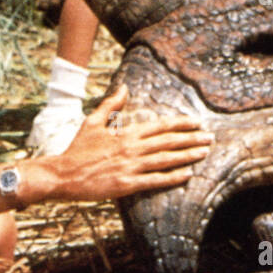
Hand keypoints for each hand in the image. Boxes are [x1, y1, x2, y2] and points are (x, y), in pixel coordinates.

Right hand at [37, 86, 212, 202]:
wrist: (62, 175)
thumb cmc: (78, 148)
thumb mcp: (92, 122)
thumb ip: (111, 105)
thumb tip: (125, 88)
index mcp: (126, 133)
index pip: (160, 126)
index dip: (180, 124)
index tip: (197, 122)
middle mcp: (132, 149)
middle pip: (168, 142)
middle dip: (192, 139)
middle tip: (211, 137)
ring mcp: (130, 167)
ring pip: (165, 160)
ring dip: (188, 156)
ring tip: (205, 152)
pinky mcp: (126, 185)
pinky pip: (154, 180)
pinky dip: (172, 177)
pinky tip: (187, 175)